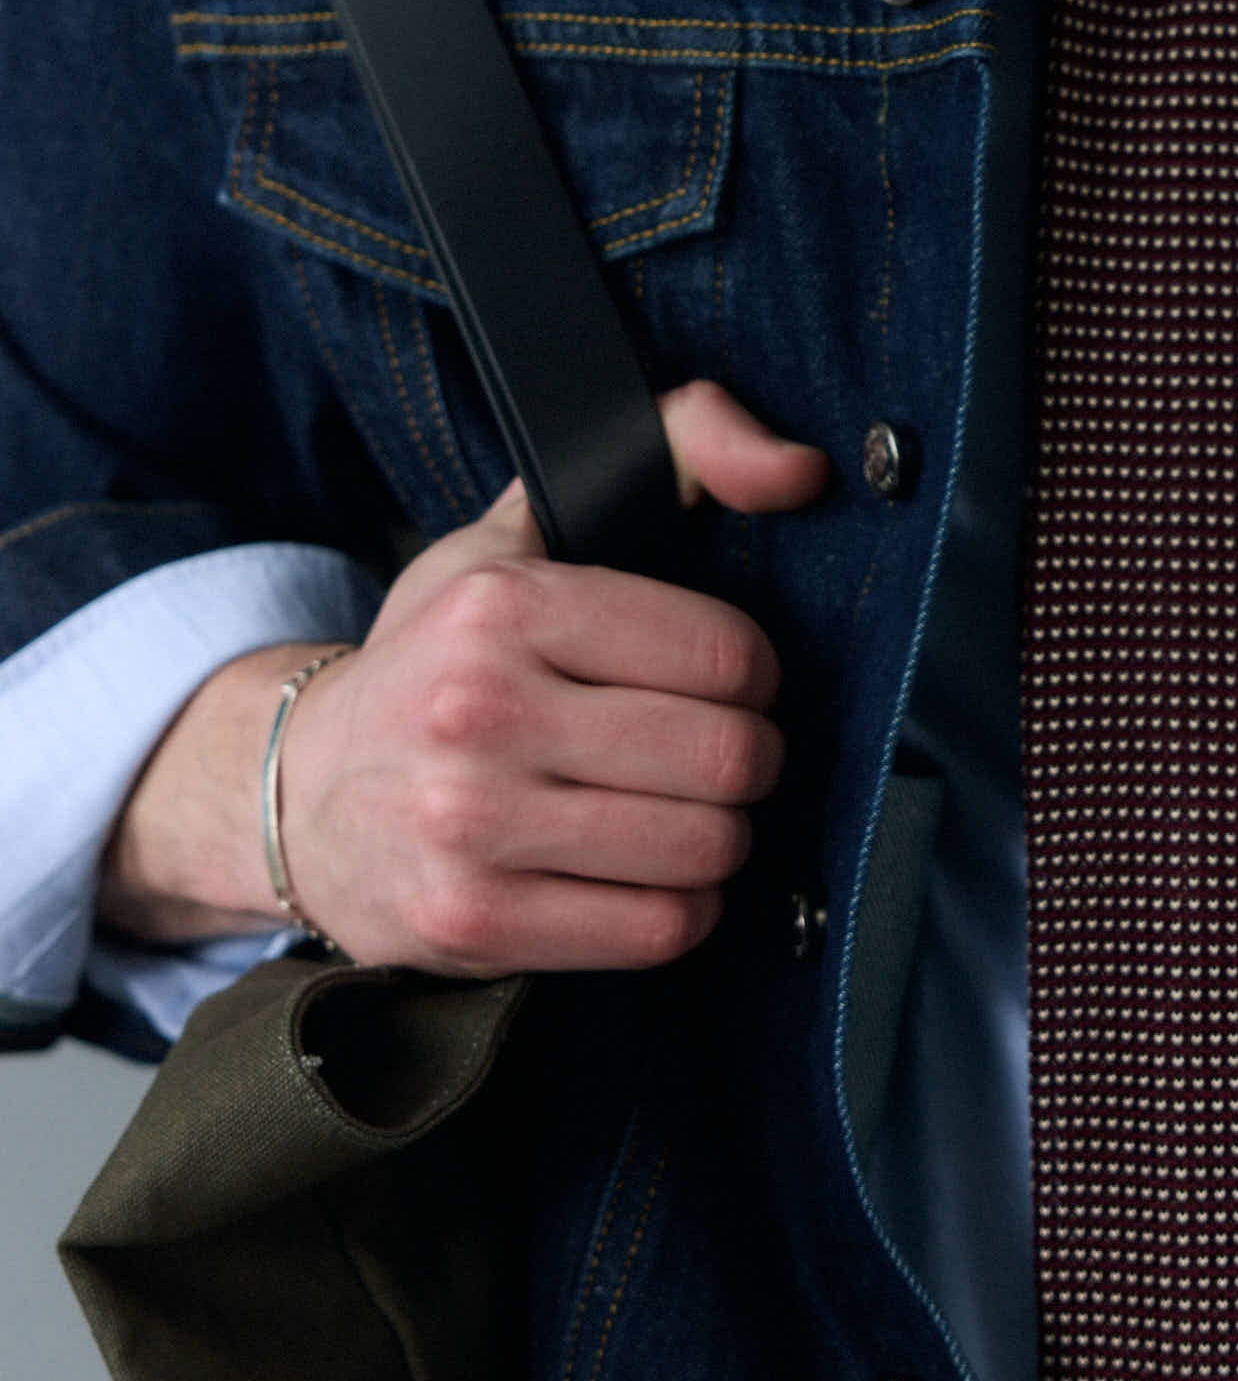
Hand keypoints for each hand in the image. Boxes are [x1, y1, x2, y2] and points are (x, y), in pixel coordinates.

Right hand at [98, 380, 831, 975]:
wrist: (295, 797)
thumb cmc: (437, 662)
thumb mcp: (524, 532)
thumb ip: (676, 450)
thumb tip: (799, 467)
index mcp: (503, 606)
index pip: (726, 654)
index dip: (755, 676)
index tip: (726, 685)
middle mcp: (480, 712)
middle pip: (726, 757)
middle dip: (750, 761)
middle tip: (719, 757)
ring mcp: (471, 826)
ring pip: (704, 847)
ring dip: (719, 838)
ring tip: (680, 814)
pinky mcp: (474, 924)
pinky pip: (658, 930)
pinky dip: (678, 907)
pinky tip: (642, 876)